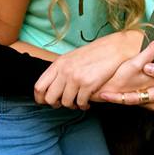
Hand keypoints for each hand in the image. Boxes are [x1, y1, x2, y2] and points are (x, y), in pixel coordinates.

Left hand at [34, 31, 153, 108]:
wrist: (114, 49)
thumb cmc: (94, 54)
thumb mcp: (72, 58)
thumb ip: (60, 71)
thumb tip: (51, 87)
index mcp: (58, 64)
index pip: (39, 86)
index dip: (41, 98)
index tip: (47, 102)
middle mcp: (64, 71)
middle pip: (50, 98)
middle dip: (56, 104)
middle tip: (64, 103)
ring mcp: (76, 78)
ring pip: (66, 103)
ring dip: (72, 105)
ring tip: (78, 102)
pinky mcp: (88, 84)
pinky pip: (81, 103)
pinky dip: (84, 106)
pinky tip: (87, 102)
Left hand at [99, 62, 153, 116]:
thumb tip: (147, 66)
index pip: (131, 98)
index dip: (116, 97)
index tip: (101, 95)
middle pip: (133, 102)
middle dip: (118, 98)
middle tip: (101, 93)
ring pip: (141, 102)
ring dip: (128, 98)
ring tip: (113, 93)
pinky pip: (150, 103)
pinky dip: (140, 99)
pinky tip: (138, 92)